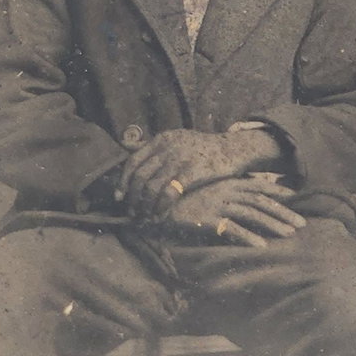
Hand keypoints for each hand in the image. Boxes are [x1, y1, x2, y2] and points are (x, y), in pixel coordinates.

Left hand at [119, 128, 282, 218]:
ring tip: (145, 217)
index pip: (133, 161)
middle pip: (140, 176)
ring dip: (145, 206)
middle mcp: (168, 147)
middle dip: (133, 198)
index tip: (120, 196)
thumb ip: (157, 148)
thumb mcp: (179, 140)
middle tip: (133, 212)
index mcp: (162, 139)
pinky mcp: (193, 172)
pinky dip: (161, 207)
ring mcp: (180, 159)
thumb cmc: (206, 149)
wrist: (235, 149)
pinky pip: (168, 193)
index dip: (123, 181)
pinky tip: (161, 216)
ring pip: (151, 187)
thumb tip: (128, 149)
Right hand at [156, 174, 306, 247]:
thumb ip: (226, 192)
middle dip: (283, 213)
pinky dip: (247, 237)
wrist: (154, 205)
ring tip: (289, 235)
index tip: (296, 198)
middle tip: (302, 225)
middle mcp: (225, 191)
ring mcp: (216, 204)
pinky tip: (261, 246)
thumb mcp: (207, 191)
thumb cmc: (183, 200)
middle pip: (261, 201)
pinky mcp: (206, 220)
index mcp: (226, 183)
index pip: (258, 186)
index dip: (278, 192)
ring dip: (272, 225)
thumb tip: (246, 197)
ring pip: (251, 214)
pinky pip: (231, 230)